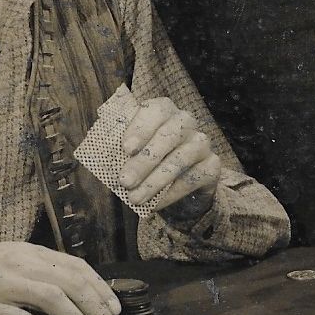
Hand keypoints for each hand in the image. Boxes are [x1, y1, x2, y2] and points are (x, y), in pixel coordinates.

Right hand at [0, 241, 120, 314]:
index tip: (115, 309)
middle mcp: (16, 264)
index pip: (75, 267)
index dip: (100, 288)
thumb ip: (39, 274)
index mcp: (26, 252)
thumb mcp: (8, 262)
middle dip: (97, 308)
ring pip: (51, 298)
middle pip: (69, 283)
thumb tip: (78, 297)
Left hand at [118, 96, 222, 219]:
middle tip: (125, 181)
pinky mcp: (212, 165)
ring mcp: (202, 142)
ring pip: (182, 157)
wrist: (176, 184)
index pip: (156, 110)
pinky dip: (171, 193)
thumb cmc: (148, 162)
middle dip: (145, 160)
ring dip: (156, 180)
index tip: (126, 149)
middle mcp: (185, 122)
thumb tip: (102, 158)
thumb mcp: (131, 153)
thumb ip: (120, 151)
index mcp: (164, 111)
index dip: (141, 128)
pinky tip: (155, 204)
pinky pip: (193, 178)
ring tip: (135, 198)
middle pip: (168, 135)